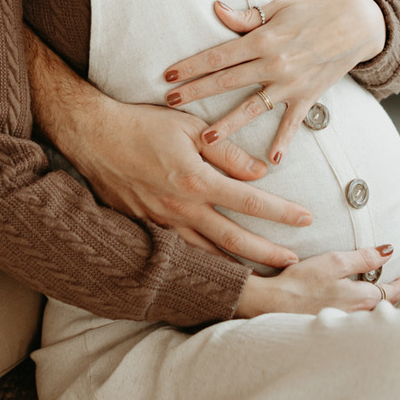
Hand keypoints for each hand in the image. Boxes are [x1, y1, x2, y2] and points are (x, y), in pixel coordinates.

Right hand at [22, 26, 312, 266]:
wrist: (93, 137)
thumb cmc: (143, 125)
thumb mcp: (190, 128)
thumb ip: (228, 152)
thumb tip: (262, 171)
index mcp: (197, 180)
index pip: (251, 201)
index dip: (282, 213)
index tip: (306, 220)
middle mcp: (181, 207)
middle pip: (234, 238)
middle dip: (267, 252)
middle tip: (293, 262)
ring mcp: (162, 221)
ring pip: (207, 252)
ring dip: (236, 265)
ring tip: (261, 274)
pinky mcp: (146, 226)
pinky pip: (180, 250)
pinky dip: (202, 262)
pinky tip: (215, 269)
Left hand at [162, 0, 386, 162]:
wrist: (358, 23)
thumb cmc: (315, 11)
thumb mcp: (279, 7)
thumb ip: (246, 17)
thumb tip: (216, 10)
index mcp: (264, 38)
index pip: (219, 55)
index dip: (192, 65)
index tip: (169, 75)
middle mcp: (275, 63)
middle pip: (227, 81)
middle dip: (196, 92)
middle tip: (170, 103)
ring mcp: (291, 83)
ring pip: (253, 107)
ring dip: (228, 123)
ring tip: (206, 139)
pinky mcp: (308, 96)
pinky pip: (292, 122)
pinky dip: (283, 140)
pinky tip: (271, 159)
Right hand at [235, 244, 399, 316]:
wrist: (272, 306)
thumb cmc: (301, 283)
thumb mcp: (334, 262)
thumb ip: (364, 257)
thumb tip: (388, 251)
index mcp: (362, 300)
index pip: (391, 293)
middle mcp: (358, 318)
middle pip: (383, 309)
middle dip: (393, 300)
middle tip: (397, 289)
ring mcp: (345, 327)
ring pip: (370, 318)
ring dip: (379, 310)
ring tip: (380, 300)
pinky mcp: (332, 332)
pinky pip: (356, 325)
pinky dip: (363, 318)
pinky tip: (355, 313)